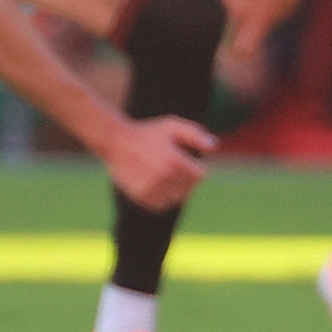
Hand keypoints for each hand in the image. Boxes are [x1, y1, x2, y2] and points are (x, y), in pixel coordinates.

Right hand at [100, 112, 217, 213]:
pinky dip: (162, 198)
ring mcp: (151, 189)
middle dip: (187, 179)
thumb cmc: (147, 132)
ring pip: (176, 198)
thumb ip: (195, 134)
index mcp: (174, 160)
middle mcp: (164, 177)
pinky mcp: (140, 197)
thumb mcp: (172, 126)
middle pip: (189, 188)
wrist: (116, 141)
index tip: (188, 161)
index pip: (200, 175)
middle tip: (175, 167)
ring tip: (167, 176)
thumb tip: (214, 146)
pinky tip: (158, 185)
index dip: (196, 168)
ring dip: (176, 190)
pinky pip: (160, 205)